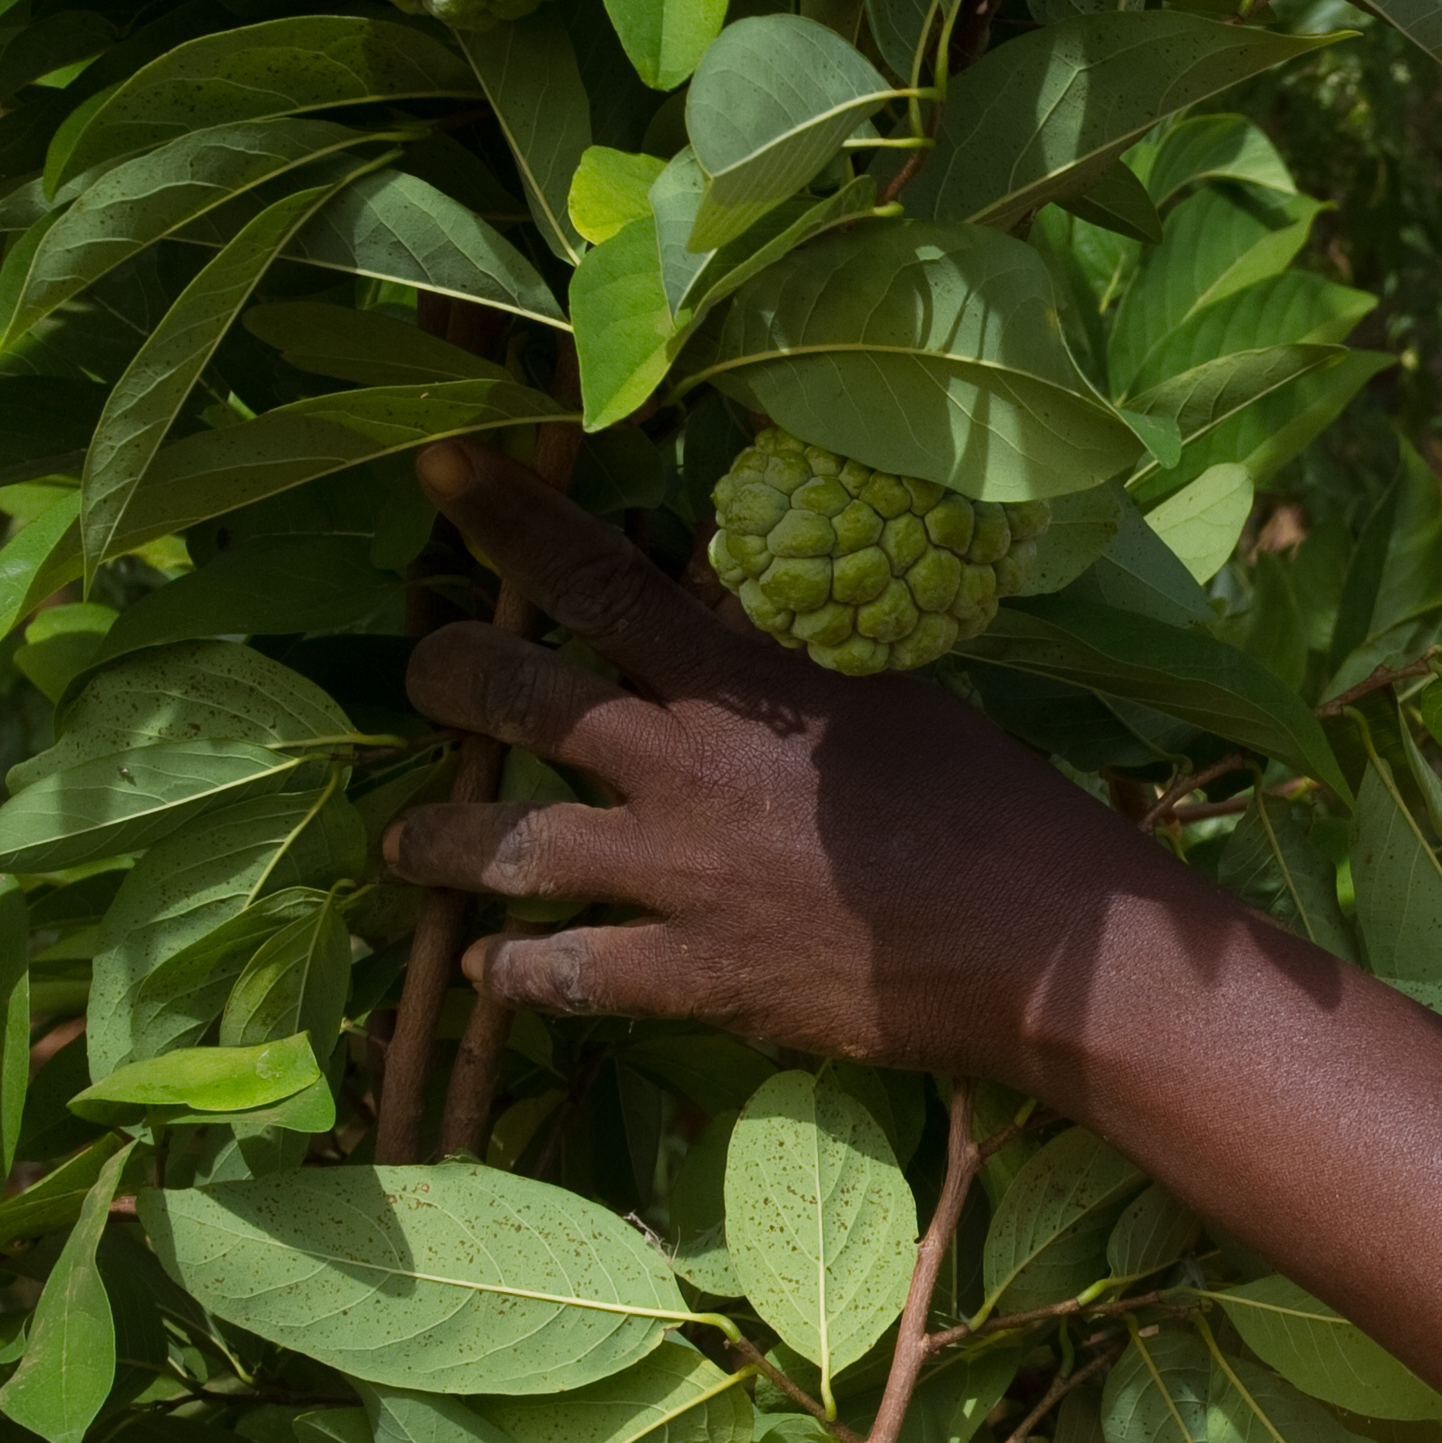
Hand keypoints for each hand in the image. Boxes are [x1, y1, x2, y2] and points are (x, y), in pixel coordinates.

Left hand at [374, 441, 1152, 1075]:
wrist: (1038, 945)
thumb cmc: (988, 799)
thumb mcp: (888, 687)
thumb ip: (782, 644)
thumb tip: (709, 579)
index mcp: (739, 680)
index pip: (597, 577)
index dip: (509, 518)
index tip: (440, 463)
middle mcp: (683, 767)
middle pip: (516, 699)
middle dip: (445, 677)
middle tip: (423, 674)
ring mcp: (676, 878)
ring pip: (506, 847)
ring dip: (435, 841)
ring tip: (403, 844)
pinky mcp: (691, 979)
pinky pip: (559, 975)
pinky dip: (509, 971)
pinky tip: (484, 969)